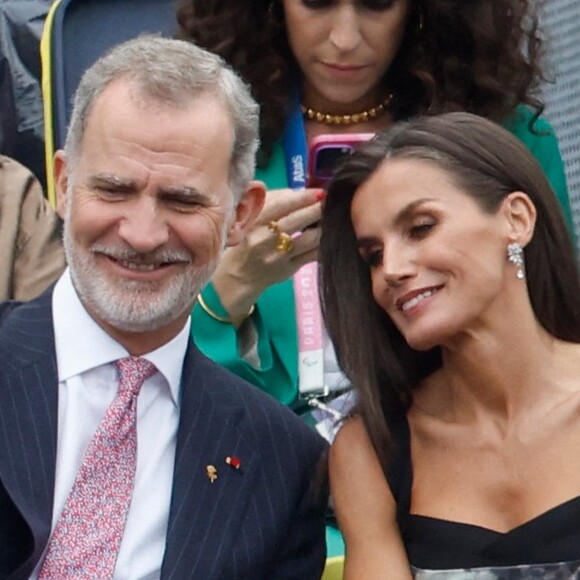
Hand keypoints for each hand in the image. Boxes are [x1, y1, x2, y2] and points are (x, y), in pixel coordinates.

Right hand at [211, 187, 323, 325]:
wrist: (239, 274)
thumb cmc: (248, 237)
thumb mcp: (251, 215)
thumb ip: (273, 200)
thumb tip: (299, 193)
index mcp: (253, 222)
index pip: (280, 206)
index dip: (302, 198)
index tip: (319, 192)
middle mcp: (264, 240)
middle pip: (296, 222)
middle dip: (317, 210)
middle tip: (331, 202)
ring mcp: (278, 257)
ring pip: (308, 240)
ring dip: (324, 227)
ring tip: (332, 218)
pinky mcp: (289, 270)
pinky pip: (312, 255)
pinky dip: (323, 244)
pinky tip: (329, 235)